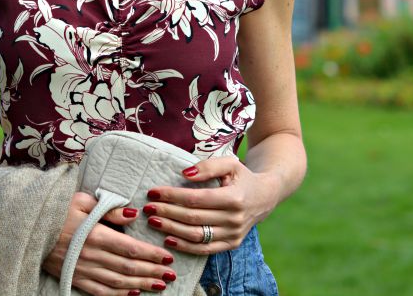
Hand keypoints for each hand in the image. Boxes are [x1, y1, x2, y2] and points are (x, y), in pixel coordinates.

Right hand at [43, 191, 177, 294]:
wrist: (28, 228)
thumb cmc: (56, 210)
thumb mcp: (82, 201)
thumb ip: (110, 209)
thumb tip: (134, 214)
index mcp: (95, 234)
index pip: (131, 249)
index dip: (152, 254)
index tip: (168, 257)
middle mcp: (92, 256)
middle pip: (129, 268)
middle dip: (153, 271)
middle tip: (171, 274)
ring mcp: (83, 270)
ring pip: (119, 283)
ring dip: (142, 285)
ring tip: (160, 285)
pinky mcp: (75, 278)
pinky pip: (101, 292)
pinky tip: (134, 295)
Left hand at [142, 156, 280, 254]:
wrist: (265, 196)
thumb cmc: (242, 176)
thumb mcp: (230, 164)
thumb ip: (208, 166)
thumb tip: (184, 174)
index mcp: (234, 197)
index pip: (196, 199)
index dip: (173, 196)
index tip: (153, 192)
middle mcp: (235, 219)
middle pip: (193, 218)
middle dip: (167, 212)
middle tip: (147, 207)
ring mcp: (234, 234)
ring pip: (197, 235)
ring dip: (171, 229)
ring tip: (153, 221)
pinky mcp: (231, 244)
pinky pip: (205, 249)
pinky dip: (185, 247)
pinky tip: (168, 239)